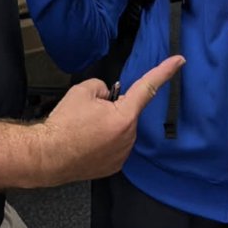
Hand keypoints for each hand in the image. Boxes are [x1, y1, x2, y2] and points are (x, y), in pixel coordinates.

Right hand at [36, 55, 184, 182]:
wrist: (48, 155)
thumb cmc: (64, 125)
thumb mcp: (82, 90)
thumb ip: (102, 87)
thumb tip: (107, 96)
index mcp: (124, 115)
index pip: (148, 87)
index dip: (164, 72)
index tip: (179, 62)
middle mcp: (128, 136)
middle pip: (127, 112)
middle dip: (113, 108)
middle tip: (88, 114)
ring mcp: (122, 153)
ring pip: (121, 130)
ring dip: (109, 126)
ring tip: (84, 131)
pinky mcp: (114, 165)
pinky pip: (115, 146)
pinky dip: (104, 142)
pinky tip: (87, 143)